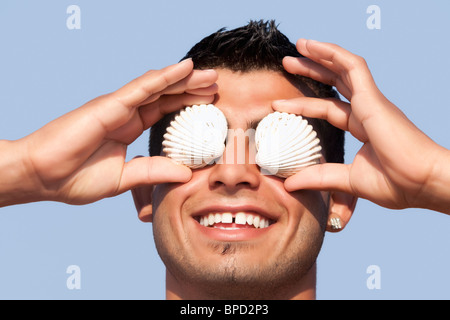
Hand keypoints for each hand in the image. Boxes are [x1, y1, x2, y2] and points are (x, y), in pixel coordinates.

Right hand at [1, 59, 217, 205]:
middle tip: (217, 84)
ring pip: (158, 86)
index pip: (165, 112)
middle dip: (192, 89)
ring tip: (210, 74)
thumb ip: (154, 171)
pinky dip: (164, 76)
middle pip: (166, 95)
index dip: (188, 106)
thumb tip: (187, 173)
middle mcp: (126, 114)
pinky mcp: (109, 104)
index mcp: (129, 129)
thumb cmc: (75, 179)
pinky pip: (142, 87)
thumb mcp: (125, 178)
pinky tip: (184, 69)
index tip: (211, 106)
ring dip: (185, 78)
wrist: (43, 177)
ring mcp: (118, 106)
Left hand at [273, 39, 449, 213]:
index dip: (304, 105)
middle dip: (312, 71)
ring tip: (297, 47)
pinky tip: (313, 47)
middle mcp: (367, 110)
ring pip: (343, 69)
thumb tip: (288, 184)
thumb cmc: (397, 185)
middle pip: (335, 83)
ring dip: (320, 56)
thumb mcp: (348, 180)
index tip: (278, 105)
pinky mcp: (374, 98)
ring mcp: (372, 102)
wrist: (423, 183)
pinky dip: (333, 54)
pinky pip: (353, 66)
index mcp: (364, 127)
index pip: (329, 108)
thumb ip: (318, 178)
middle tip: (287, 63)